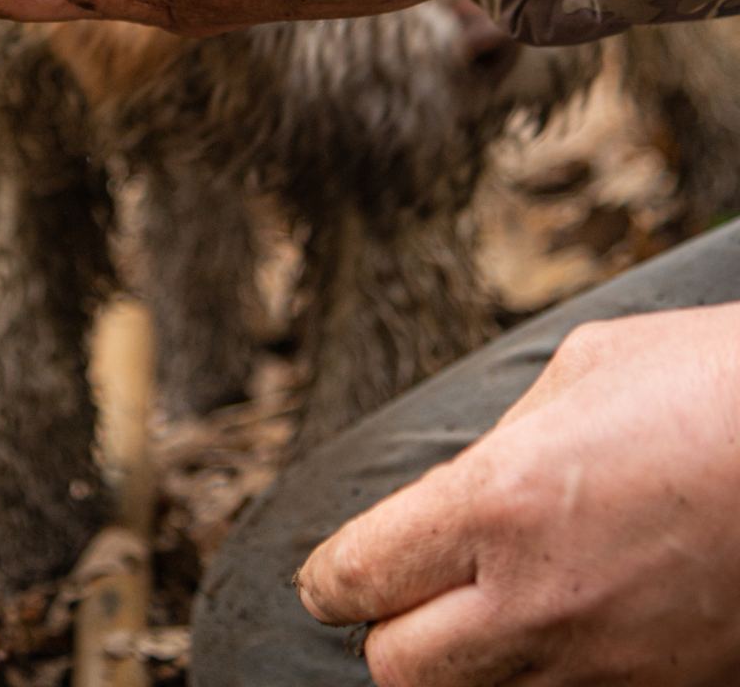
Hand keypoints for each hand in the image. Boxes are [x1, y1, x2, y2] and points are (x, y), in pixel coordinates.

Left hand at [298, 304, 739, 685]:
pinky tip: (561, 635)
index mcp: (498, 501)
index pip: (361, 576)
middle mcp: (540, 599)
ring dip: (465, 668)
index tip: (327, 576)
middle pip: (400, 672)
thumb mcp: (586, 372)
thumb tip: (469, 485)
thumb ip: (506, 438)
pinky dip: (548, 684)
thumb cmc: (716, 383)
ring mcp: (613, 664)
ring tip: (476, 616)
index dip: (329, 579)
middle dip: (385, 635)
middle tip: (397, 597)